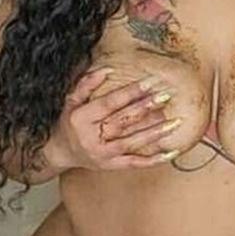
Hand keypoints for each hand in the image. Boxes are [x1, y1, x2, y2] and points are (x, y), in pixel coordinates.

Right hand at [47, 66, 181, 171]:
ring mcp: (103, 154)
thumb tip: (107, 69)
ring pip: (132, 141)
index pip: (111, 102)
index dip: (131, 92)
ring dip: (155, 132)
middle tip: (166, 96)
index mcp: (82, 118)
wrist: (59, 153)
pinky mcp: (111, 166)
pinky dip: (154, 160)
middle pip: (124, 120)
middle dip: (146, 107)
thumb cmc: (68, 123)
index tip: (150, 82)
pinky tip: (170, 152)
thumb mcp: (71, 101)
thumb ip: (86, 84)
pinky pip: (135, 163)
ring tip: (175, 122)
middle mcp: (92, 137)